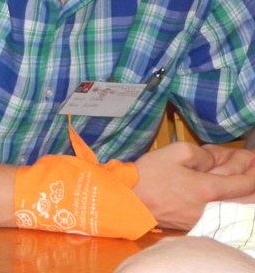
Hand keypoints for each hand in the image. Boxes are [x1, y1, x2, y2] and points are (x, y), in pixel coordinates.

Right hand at [134, 142, 254, 228]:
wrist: (132, 201)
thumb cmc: (151, 175)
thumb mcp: (175, 152)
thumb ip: (203, 153)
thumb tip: (216, 160)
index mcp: (208, 189)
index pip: (245, 182)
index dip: (254, 169)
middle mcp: (213, 208)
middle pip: (249, 199)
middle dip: (253, 181)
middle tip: (252, 166)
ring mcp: (207, 219)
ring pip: (240, 209)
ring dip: (247, 192)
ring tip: (245, 177)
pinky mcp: (199, 223)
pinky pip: (226, 212)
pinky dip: (234, 200)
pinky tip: (230, 189)